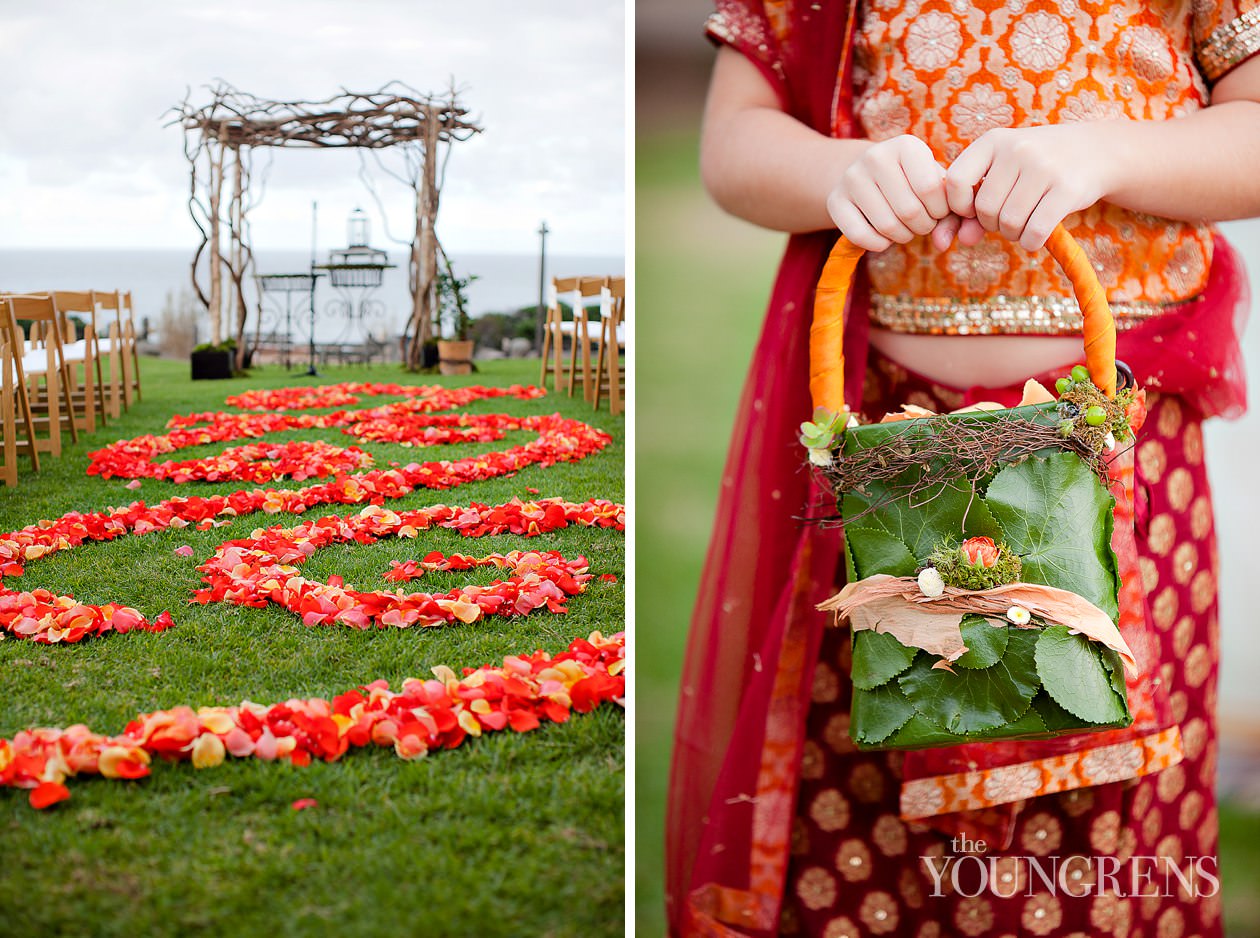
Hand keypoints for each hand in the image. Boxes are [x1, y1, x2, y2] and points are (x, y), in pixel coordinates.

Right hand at [826, 135, 956, 250]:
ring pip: (886, 226)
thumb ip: (951, 213)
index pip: (930, 188)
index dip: (940, 210)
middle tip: (922, 223)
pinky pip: (860, 236)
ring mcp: (851, 178)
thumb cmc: (912, 182)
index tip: (939, 211)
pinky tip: (884, 237)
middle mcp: (875, 156)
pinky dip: (879, 245)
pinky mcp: (835, 200)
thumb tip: (942, 244)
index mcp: (906, 145)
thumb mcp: (935, 185)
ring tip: (906, 229)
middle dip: (923, 226)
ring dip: (903, 236)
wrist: (868, 174)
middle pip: (909, 210)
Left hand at [944, 124, 1116, 250]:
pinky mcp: (1067, 189)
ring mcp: (1044, 167)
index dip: (959, 205)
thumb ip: (975, 207)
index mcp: (993, 140)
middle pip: (985, 208)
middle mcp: (1018, 149)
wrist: (1097, 151)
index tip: (973, 210)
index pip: (955, 180)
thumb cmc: (1037, 167)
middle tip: (1008, 217)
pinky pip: (1035, 231)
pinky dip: (1031, 242)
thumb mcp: (1004, 173)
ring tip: (1025, 223)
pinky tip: (1036, 236)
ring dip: (1013, 234)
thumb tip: (963, 240)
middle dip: (992, 224)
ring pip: (1009, 223)